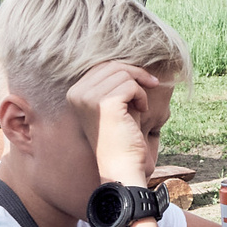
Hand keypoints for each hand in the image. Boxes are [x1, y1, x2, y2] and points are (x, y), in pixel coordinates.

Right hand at [68, 60, 161, 184]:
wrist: (122, 166)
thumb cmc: (122, 137)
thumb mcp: (115, 104)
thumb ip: (116, 82)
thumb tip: (130, 60)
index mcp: (74, 93)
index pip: (101, 66)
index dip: (126, 69)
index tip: (144, 81)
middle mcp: (77, 93)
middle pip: (111, 65)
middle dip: (136, 73)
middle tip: (152, 84)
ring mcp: (88, 98)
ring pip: (123, 73)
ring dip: (139, 87)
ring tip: (141, 107)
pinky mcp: (104, 103)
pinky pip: (130, 85)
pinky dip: (141, 96)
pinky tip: (142, 111)